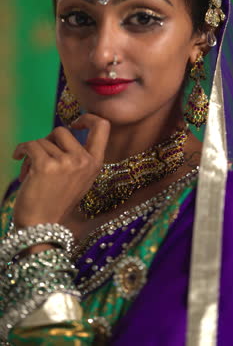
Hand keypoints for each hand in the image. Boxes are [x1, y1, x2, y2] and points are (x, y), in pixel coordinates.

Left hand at [12, 114, 109, 228]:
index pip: (102, 127)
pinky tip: (17, 157)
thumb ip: (77, 157)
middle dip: (47, 141)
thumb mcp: (79, 179)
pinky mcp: (45, 166)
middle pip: (62, 131)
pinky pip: (30, 145)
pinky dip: (21, 150)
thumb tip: (62, 133)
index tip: (74, 123)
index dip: (88, 118)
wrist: (41, 228)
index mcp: (95, 163)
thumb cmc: (56, 203)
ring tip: (30, 172)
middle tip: (41, 157)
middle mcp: (84, 161)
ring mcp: (66, 163)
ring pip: (43, 141)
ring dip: (33, 153)